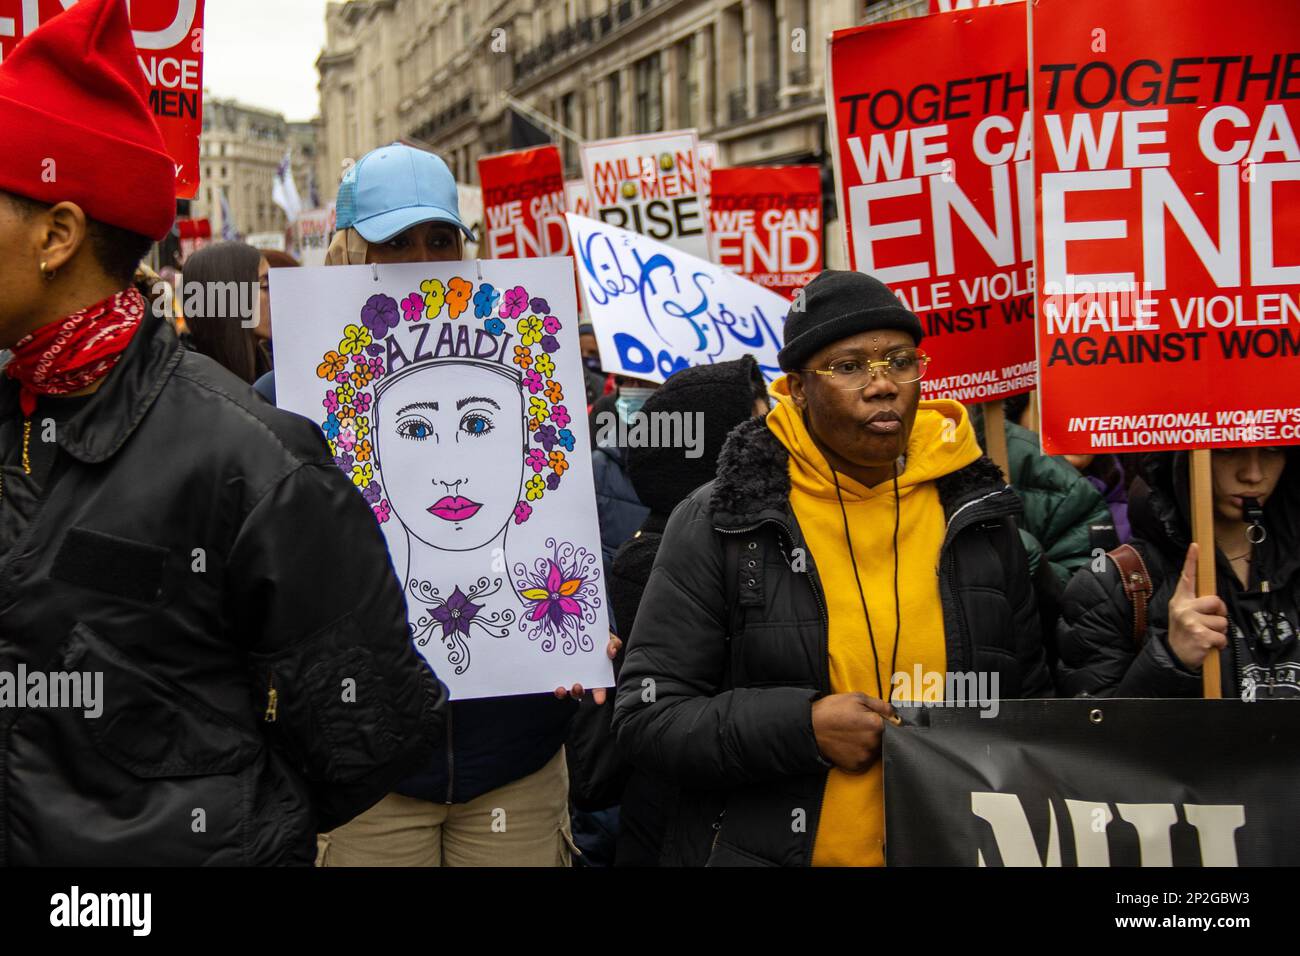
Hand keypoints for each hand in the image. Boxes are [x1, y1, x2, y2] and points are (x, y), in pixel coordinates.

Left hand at [554, 633, 622, 703]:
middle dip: (577, 692)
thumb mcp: (608, 638)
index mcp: (594, 673)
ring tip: (561, 689)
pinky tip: (548, 677)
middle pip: (578, 691)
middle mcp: (579, 677)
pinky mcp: (554, 669)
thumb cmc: (597, 638)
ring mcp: (566, 674)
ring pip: (564, 689)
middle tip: (577, 686)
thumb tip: (612, 651)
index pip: (599, 688)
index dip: (599, 695)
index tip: (599, 700)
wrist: (579, 628)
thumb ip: (613, 643)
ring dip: (562, 693)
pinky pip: (550, 678)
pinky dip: (549, 681)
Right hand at [811, 692, 894, 772]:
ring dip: (869, 745)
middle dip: (876, 734)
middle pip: (886, 740)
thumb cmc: (832, 710)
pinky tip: (849, 745)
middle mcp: (874, 743)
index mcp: (877, 724)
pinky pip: (866, 760)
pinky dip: (860, 754)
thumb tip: (895, 714)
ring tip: (853, 736)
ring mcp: (865, 756)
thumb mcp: (856, 698)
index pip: (894, 726)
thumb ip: (880, 705)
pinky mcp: (857, 766)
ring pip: (876, 751)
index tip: (874, 721)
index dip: (884, 722)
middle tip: (860, 727)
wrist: (810, 727)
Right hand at [1166, 543, 1228, 670]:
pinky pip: (1222, 637)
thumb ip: (1195, 604)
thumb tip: (1214, 600)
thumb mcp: (1183, 614)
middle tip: (1210, 622)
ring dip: (1219, 631)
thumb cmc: (1183, 633)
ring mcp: (1191, 622)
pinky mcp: (1201, 636)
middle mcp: (1183, 608)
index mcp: (1180, 600)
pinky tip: (1208, 646)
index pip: (1186, 578)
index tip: (1195, 546)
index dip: (1191, 561)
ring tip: (1206, 635)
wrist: (1173, 656)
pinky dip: (1219, 644)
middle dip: (1219, 613)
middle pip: (1216, 601)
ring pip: (1222, 621)